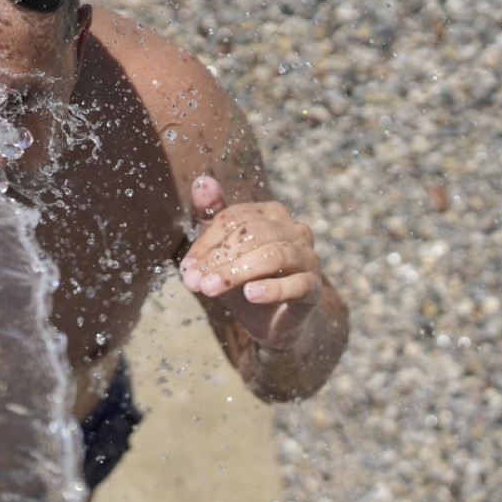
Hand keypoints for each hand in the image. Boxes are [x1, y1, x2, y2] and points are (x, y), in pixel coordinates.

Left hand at [179, 176, 321, 349]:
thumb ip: (212, 216)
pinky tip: (250, 295)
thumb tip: (202, 181)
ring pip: (272, 255)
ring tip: (210, 289)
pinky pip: (296, 284)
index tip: (186, 268)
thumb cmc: (246, 279)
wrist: (273, 320)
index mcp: (271, 214)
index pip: (234, 220)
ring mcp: (308, 257)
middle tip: (193, 282)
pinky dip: (272, 289)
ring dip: (236, 273)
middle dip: (218, 259)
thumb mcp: (223, 249)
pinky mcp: (315, 287)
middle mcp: (294, 229)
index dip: (206, 243)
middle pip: (252, 234)